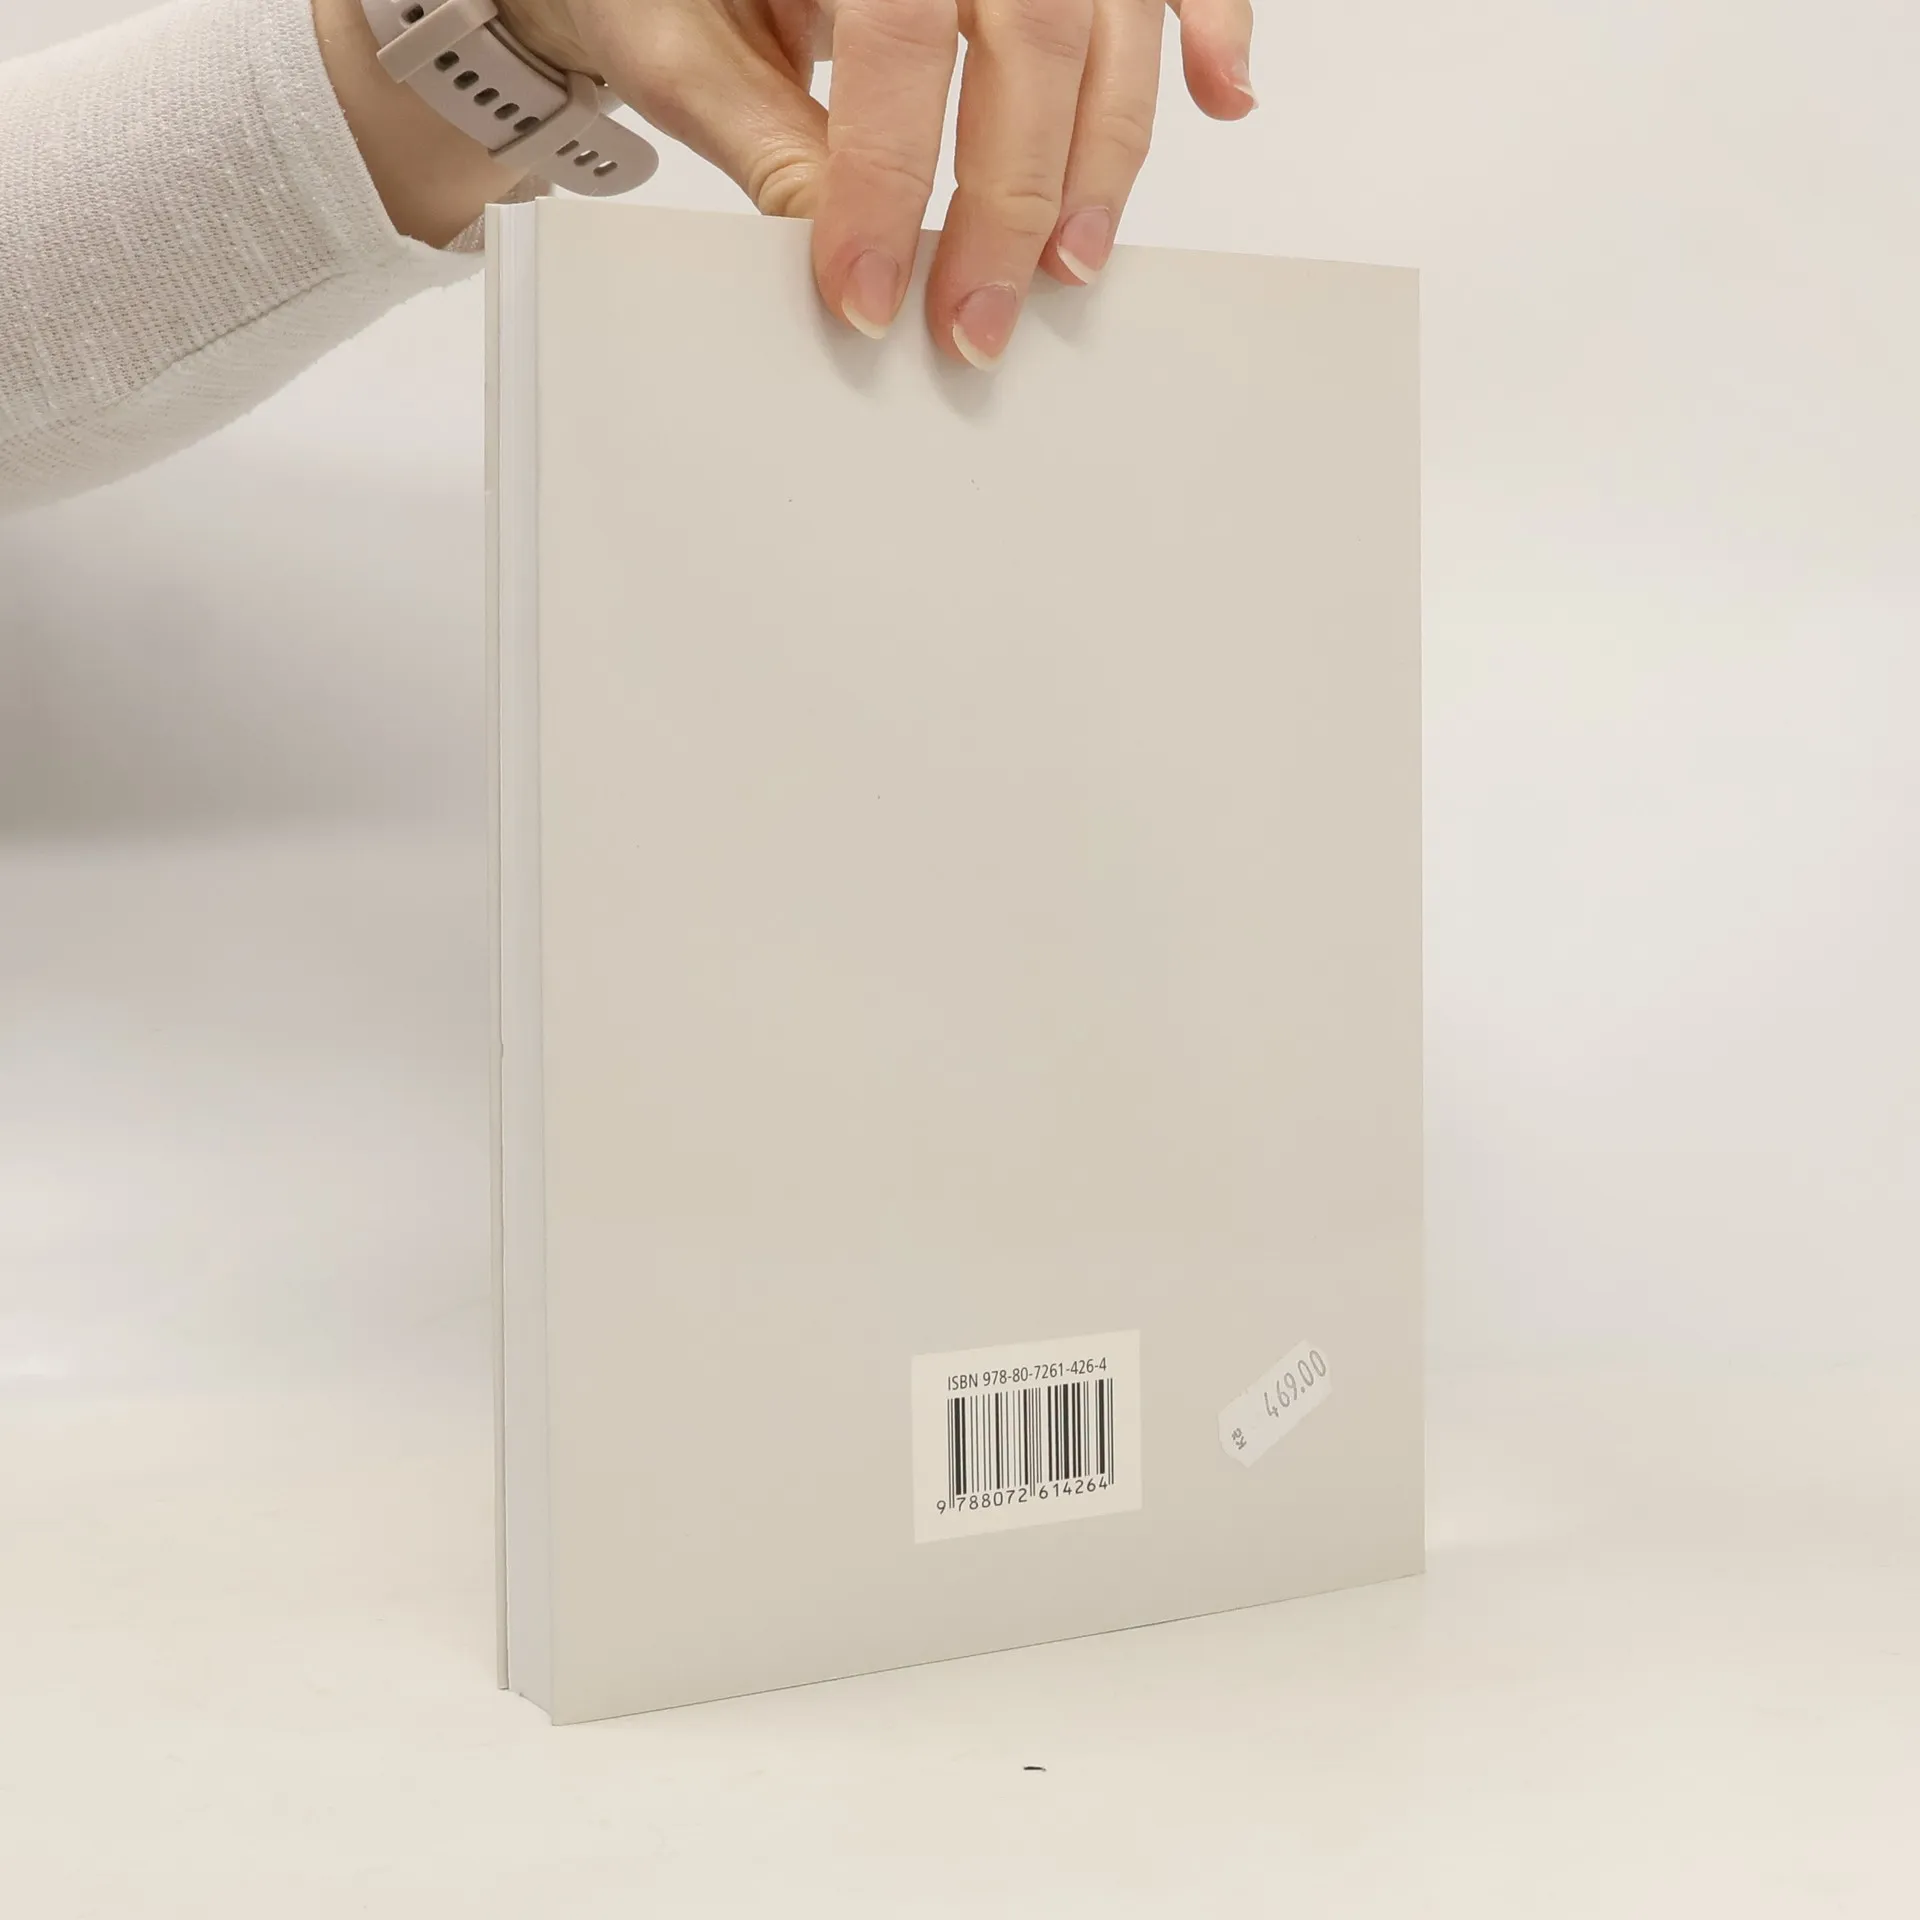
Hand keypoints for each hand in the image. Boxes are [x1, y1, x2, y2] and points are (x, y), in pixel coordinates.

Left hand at [497, 0, 1255, 366]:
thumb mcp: (678, 37)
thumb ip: (762, 131)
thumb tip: (839, 243)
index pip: (896, 37)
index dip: (887, 176)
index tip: (867, 292)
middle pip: (1031, 32)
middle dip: (1008, 200)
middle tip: (974, 324)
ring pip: (1109, 19)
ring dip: (1104, 153)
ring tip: (1071, 266)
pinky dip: (1214, 27)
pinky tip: (1222, 101)